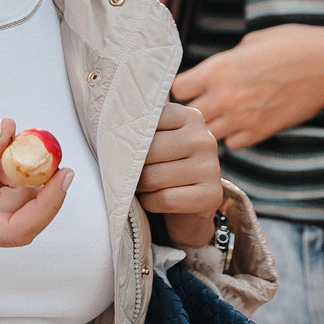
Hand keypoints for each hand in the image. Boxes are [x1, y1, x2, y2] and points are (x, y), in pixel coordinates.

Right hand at [0, 119, 71, 258]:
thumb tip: (10, 130)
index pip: (19, 228)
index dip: (48, 203)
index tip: (63, 174)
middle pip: (23, 207)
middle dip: (31, 171)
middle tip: (29, 136)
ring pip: (18, 197)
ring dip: (14, 168)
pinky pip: (7, 192)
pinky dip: (5, 170)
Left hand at [138, 102, 222, 247]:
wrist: (188, 205)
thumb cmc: (162, 165)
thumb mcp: (155, 140)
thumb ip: (140, 128)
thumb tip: (111, 126)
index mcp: (189, 117)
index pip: (147, 120)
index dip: (128, 138)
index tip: (125, 146)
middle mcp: (204, 139)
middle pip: (148, 150)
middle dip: (132, 167)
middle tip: (132, 173)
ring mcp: (211, 168)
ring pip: (153, 177)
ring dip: (140, 187)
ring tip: (145, 186)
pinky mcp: (211, 195)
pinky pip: (165, 199)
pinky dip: (151, 203)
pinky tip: (155, 199)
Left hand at [169, 24, 323, 150]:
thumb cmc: (292, 44)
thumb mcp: (250, 43)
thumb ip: (226, 61)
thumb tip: (216, 73)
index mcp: (216, 69)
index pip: (177, 89)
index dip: (184, 87)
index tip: (193, 85)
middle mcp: (223, 97)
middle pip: (188, 114)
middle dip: (195, 107)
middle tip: (208, 100)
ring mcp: (241, 118)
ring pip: (208, 132)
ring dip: (213, 123)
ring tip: (226, 112)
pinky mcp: (260, 132)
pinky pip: (232, 143)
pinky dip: (234, 136)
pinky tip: (243, 122)